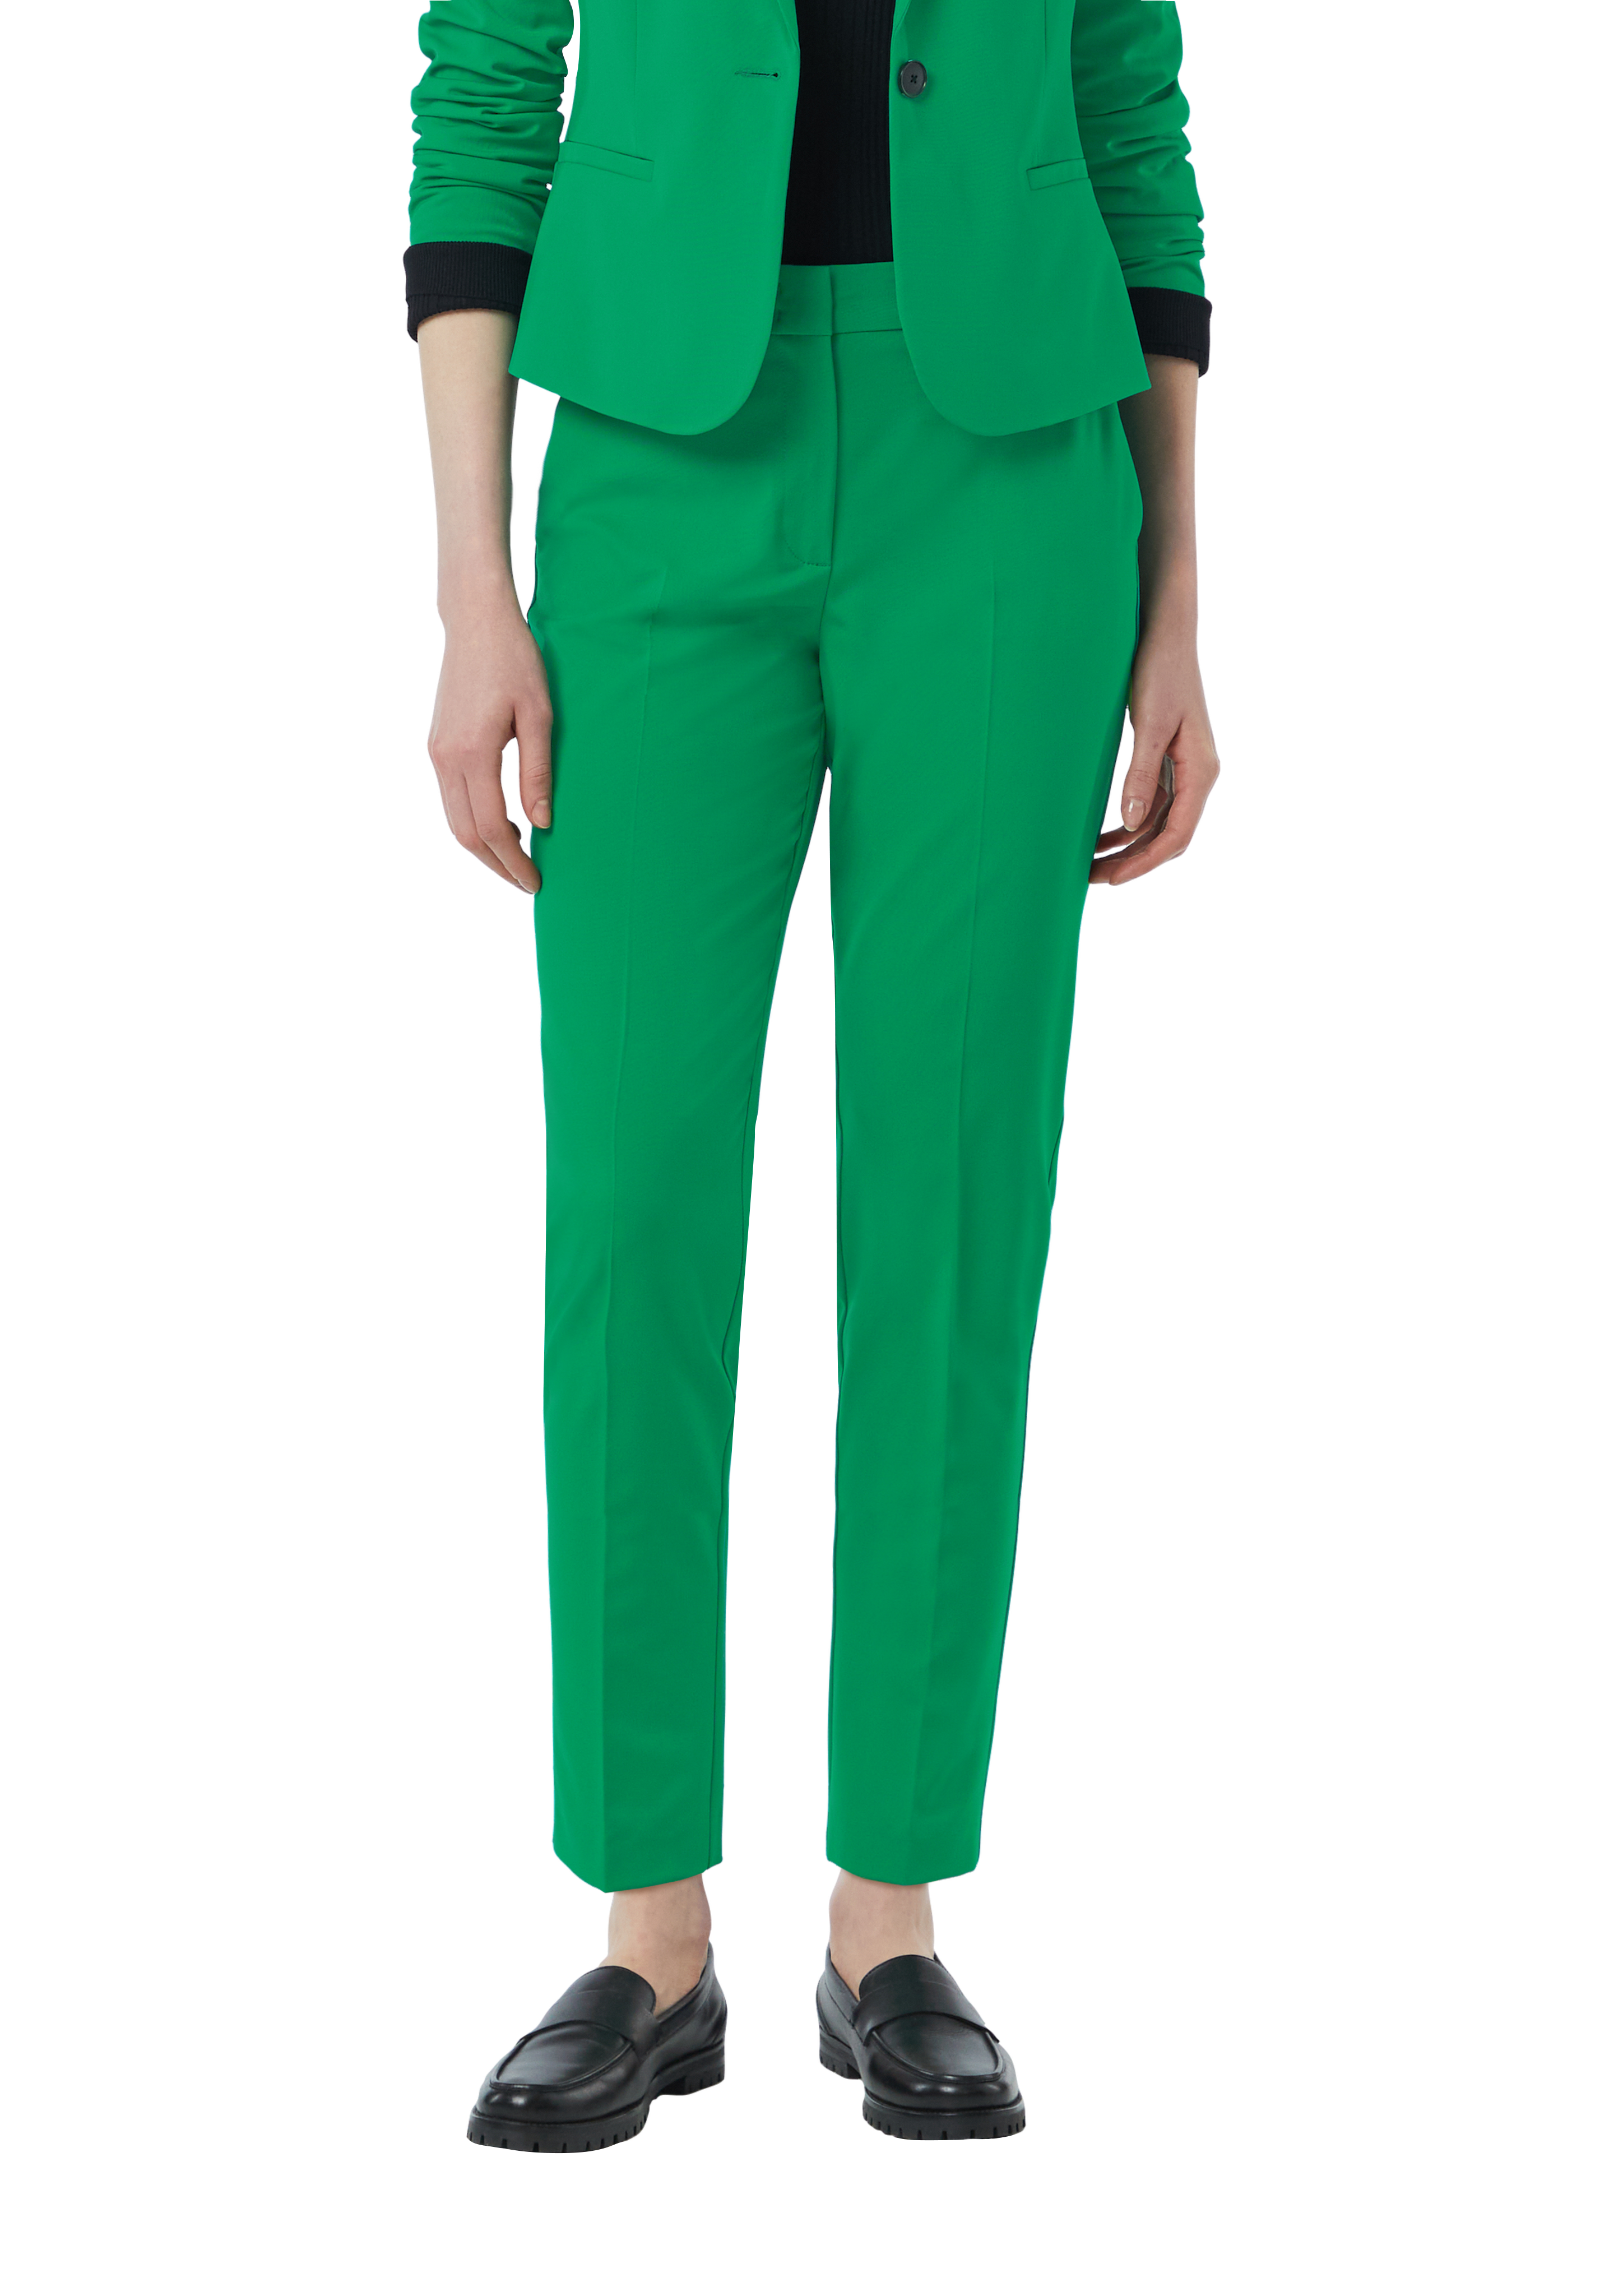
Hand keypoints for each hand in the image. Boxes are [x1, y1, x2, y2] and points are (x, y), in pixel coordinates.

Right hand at [425, 583, 551, 894]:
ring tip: (515, 861)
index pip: (491, 827)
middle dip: (496, 865)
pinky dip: (472, 821)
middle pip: (465, 834)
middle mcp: (446, 758)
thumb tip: (540, 822)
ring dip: (483, 847)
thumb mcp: (539, 715)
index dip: (514, 861)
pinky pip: (450, 799)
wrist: (475, 621)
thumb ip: (537, 773)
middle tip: (525, 881)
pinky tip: (499, 825)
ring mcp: (436, 752)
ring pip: (453, 820)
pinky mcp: (436, 746)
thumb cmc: (513, 659)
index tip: (535, 881)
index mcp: (472, 752)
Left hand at [1091, 615, 1219, 889]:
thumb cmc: (1159, 668)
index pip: (1176, 836)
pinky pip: (1151, 803)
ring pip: (1158, 822)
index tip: (1109, 878)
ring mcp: (1183, 767)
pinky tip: (1101, 830)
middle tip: (1092, 878)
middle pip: (1168, 836)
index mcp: (1201, 771)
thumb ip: (1141, 775)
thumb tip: (1131, 824)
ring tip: (1090, 860)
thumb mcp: (1150, 723)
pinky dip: (1127, 821)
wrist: (1164, 628)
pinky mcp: (1167, 757)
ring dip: (1127, 845)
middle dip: (1132, 861)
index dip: (1143, 863)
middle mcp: (1196, 774)